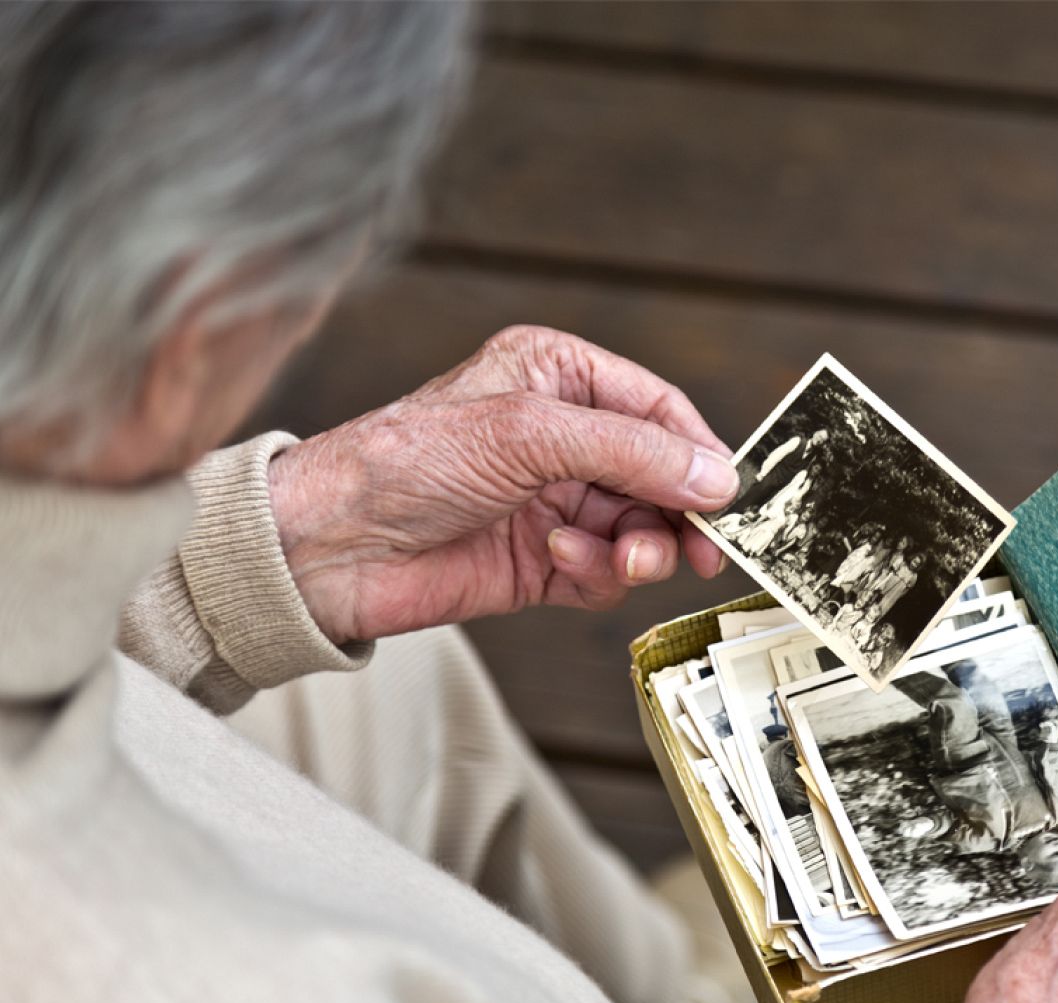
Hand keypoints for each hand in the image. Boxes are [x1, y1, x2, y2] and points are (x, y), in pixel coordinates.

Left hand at [266, 326, 737, 643]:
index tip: (729, 498)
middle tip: (701, 550)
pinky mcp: (541, 560)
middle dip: (677, 512)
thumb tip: (717, 478)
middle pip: (659, 475)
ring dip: (638, 548)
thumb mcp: (527, 436)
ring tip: (622, 559)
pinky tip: (561, 558)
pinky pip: (604, 570)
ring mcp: (553, 500)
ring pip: (639, 528)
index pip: (657, 409)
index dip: (698, 452)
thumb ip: (630, 454)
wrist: (327, 548)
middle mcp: (560, 435)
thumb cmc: (405, 462)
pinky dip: (597, 572)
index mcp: (557, 376)